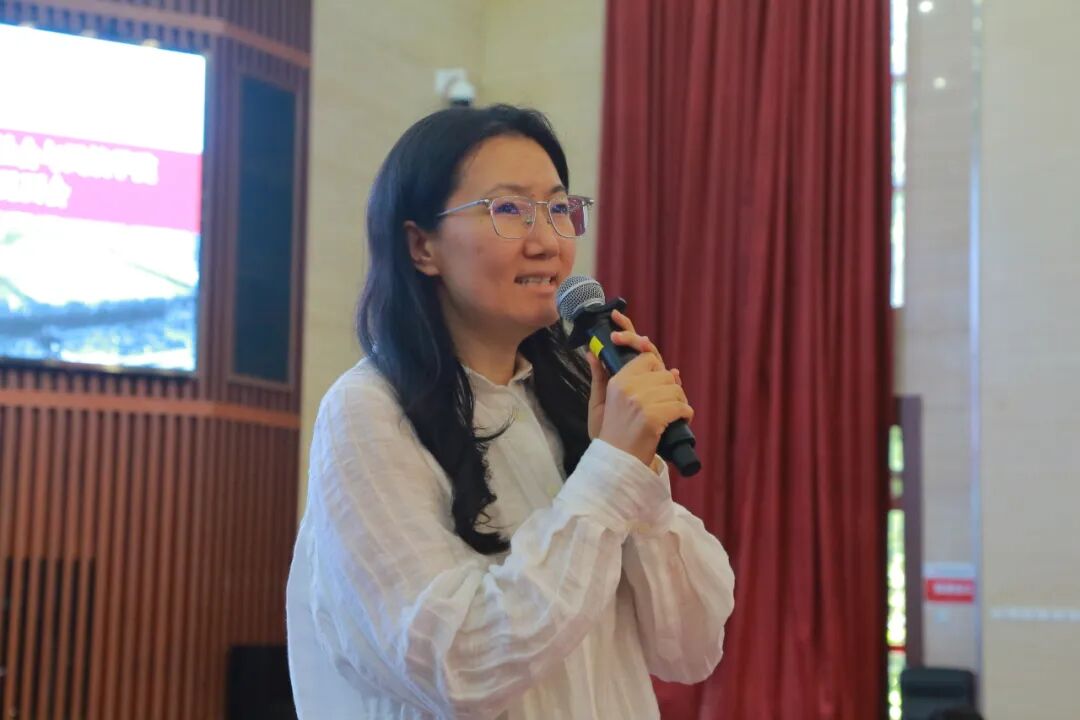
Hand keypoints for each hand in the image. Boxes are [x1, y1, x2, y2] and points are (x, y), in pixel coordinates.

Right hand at [585, 310, 690, 466]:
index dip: (657, 368)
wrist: (615, 463)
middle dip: (670, 388)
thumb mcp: (598, 403)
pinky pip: (681, 407)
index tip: (658, 381)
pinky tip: (677, 422)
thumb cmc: (609, 434)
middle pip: (665, 374)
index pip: (648, 358)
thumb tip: (592, 353)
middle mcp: (628, 387)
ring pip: (676, 390)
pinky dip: (685, 415)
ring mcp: (641, 402)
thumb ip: (598, 376)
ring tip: (671, 414)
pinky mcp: (653, 417)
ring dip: (679, 402)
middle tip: (665, 403)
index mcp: (617, 381)